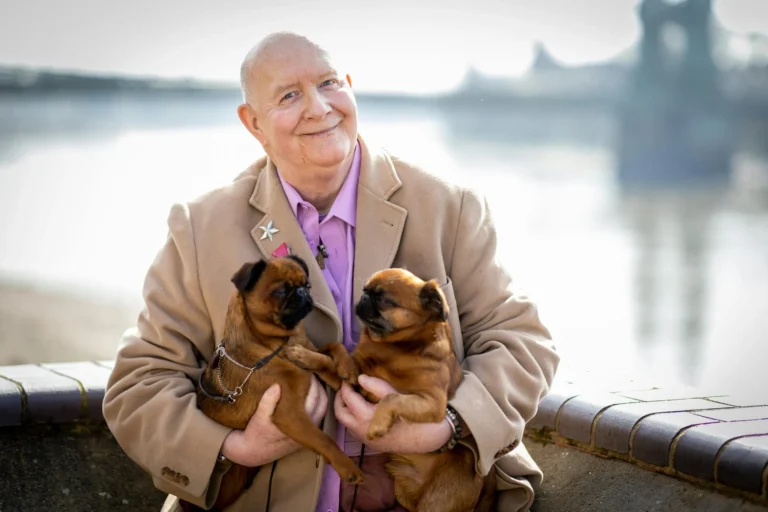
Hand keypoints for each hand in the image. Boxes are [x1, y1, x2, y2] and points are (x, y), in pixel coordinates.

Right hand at [221, 376, 326, 466]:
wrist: (253, 452)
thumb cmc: (256, 433)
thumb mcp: (259, 417)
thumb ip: (268, 401)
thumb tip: (277, 386)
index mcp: (300, 423)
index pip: (315, 398)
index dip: (313, 382)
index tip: (307, 370)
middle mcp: (308, 429)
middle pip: (322, 402)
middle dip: (318, 386)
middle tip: (310, 372)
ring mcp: (308, 431)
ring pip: (321, 409)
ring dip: (318, 394)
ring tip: (310, 380)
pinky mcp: (304, 433)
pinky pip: (316, 414)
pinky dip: (315, 403)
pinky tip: (306, 393)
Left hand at [334, 375, 452, 453]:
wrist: (425, 437)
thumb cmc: (412, 414)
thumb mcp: (394, 396)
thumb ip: (375, 386)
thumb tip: (360, 378)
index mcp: (366, 417)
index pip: (348, 398)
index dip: (346, 386)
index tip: (348, 377)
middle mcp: (361, 430)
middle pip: (340, 414)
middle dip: (340, 399)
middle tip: (346, 387)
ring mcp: (365, 439)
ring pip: (346, 423)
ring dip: (346, 410)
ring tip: (354, 396)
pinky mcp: (371, 444)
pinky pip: (355, 430)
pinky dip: (354, 418)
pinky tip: (363, 409)